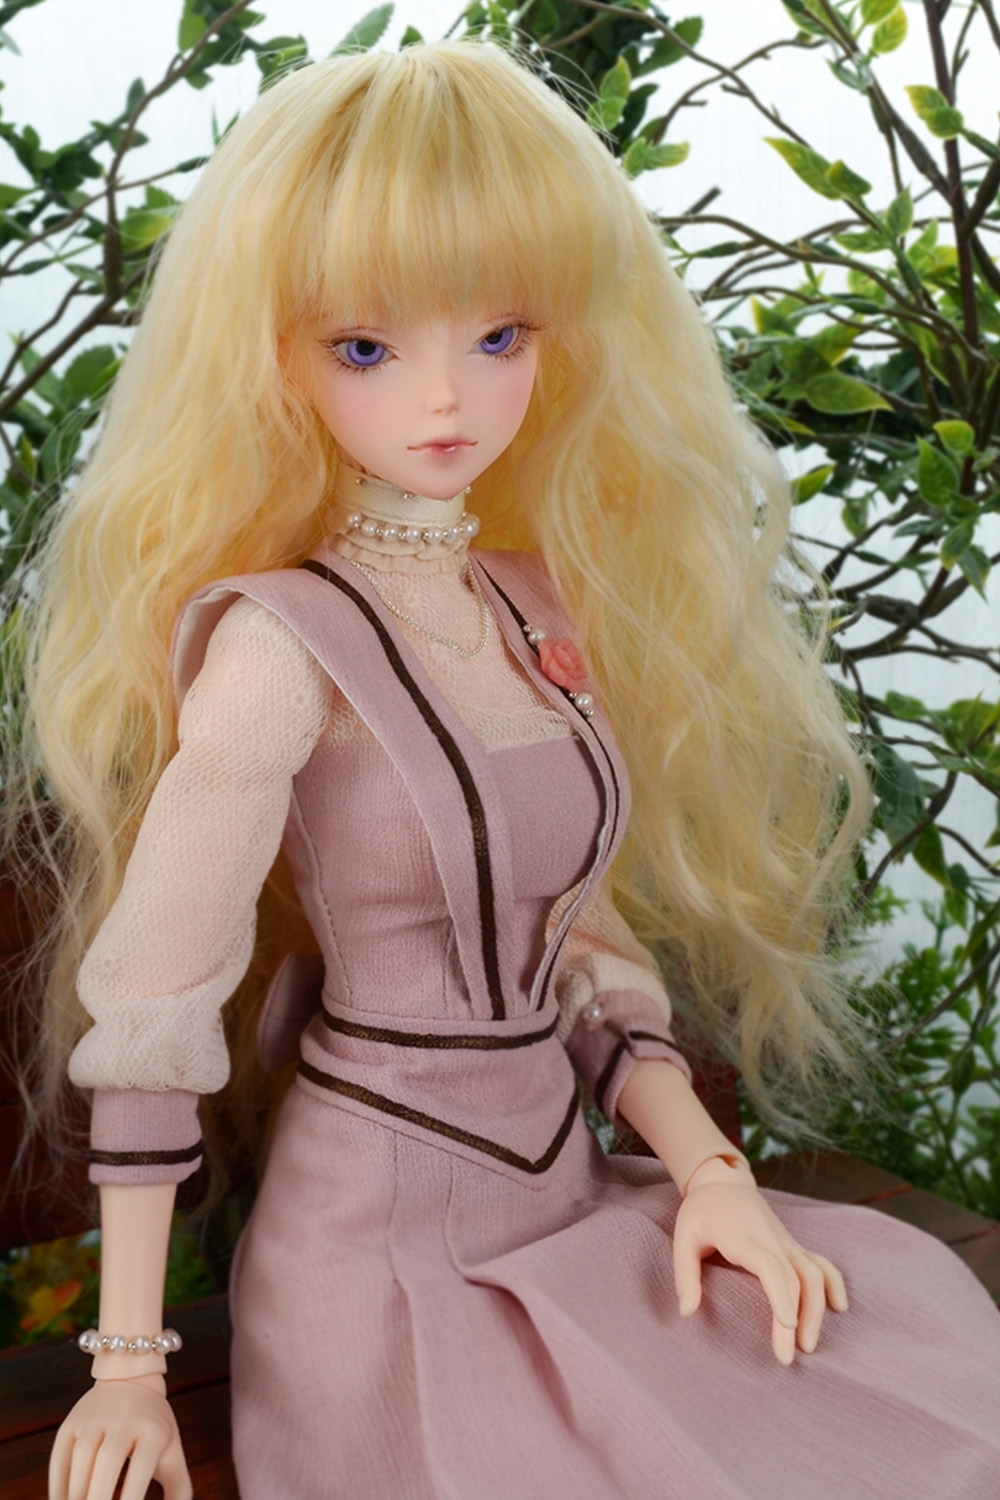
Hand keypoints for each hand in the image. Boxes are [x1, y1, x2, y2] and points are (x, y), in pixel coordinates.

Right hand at [49, 1374, 191, 1499]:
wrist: (130, 1381)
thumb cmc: (153, 1430)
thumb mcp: (172, 1453)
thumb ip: (179, 1490)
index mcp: (153, 1430)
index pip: (141, 1466)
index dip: (131, 1496)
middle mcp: (124, 1419)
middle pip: (108, 1460)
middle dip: (99, 1497)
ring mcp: (94, 1418)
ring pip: (81, 1458)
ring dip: (76, 1494)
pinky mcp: (70, 1423)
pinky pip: (59, 1458)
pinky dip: (58, 1487)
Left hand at [673, 1156, 847, 1364]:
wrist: (724, 1182)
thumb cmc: (701, 1212)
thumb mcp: (683, 1238)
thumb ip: (685, 1275)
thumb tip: (687, 1312)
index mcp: (743, 1238)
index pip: (769, 1267)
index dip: (781, 1295)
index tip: (787, 1325)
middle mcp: (771, 1240)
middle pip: (796, 1278)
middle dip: (798, 1318)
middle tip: (787, 1357)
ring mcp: (786, 1242)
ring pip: (815, 1272)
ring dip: (818, 1308)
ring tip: (809, 1344)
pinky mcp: (793, 1245)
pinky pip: (821, 1263)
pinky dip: (834, 1283)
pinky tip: (839, 1307)